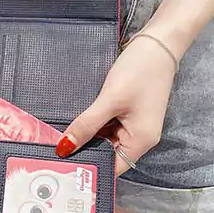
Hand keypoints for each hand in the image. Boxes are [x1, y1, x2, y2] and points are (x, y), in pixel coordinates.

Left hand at [56, 35, 177, 175]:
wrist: (157, 44)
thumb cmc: (140, 71)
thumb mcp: (110, 99)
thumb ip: (87, 124)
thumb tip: (66, 147)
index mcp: (140, 141)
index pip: (113, 167)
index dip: (91, 168)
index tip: (64, 168)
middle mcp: (139, 137)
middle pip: (108, 153)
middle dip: (85, 149)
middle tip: (56, 149)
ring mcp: (134, 123)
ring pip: (106, 137)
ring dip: (88, 134)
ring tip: (61, 134)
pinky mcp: (129, 110)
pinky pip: (108, 123)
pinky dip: (95, 121)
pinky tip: (78, 118)